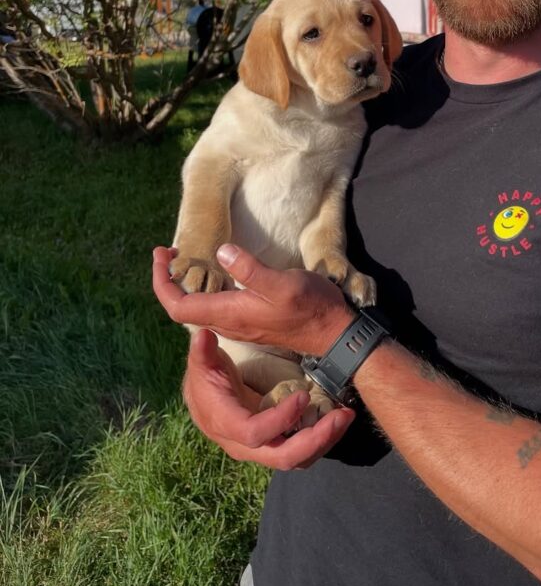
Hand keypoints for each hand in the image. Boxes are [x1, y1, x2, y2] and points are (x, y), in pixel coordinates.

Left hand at [152, 244, 355, 356]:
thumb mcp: (282, 283)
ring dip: (185, 285)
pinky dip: (204, 290)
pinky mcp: (250, 321)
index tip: (161, 254)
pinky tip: (214, 275)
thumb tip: (221, 251)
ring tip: (184, 259)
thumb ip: (250, 270)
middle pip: (182, 308)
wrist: (333, 334)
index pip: (178, 305)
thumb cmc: (310, 307)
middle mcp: (229, 323)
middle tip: (168, 253)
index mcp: (230, 314)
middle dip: (168, 280)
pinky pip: (214, 309)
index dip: (162, 281)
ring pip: (198, 309)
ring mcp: (239, 325)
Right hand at [182, 328, 354, 469]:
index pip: (255, 433)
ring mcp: (262, 449)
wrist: (206, 399)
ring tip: (346, 416)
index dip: (280, 419)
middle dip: (315, 439)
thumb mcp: (203, 363)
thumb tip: (203, 336)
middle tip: (341, 416)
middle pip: (283, 457)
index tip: (303, 396)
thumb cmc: (206, 377)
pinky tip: (338, 418)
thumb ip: (203, 352)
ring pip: (297, 459)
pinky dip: (322, 438)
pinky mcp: (276, 445)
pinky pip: (301, 451)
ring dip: (325, 440)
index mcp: (226, 424)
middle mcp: (245, 446)